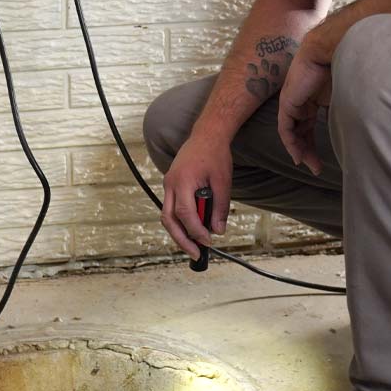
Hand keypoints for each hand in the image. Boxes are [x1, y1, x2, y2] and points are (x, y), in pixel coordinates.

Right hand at [160, 136, 231, 259]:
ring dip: (180, 232)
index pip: (185, 214)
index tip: (208, 242)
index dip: (195, 231)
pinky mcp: (171, 184)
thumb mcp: (223, 182)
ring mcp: (169, 184)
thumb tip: (218, 231)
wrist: (207, 135)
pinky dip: (181, 220)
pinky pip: (171, 207)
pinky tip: (193, 228)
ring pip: (167, 216)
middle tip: (196, 254)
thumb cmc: (216, 155)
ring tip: (196, 245)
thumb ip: (220, 208)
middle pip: (169, 220)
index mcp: (183, 181)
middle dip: (181, 240)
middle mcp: (171, 183)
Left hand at [277, 42, 331, 175]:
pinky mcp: (287, 103)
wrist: (330, 51)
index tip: (322, 159)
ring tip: (309, 165)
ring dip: (300, 150)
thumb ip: (343, 112)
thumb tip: (355, 131)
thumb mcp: (344, 95)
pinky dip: (291, 143)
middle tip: (317, 167)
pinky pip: (285, 128)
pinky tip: (298, 156)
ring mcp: (293, 102)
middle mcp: (301, 101)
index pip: (311, 125)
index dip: (314, 142)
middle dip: (308, 150)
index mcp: (314, 98)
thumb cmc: (342, 68)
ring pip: (293, 132)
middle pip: (301, 131)